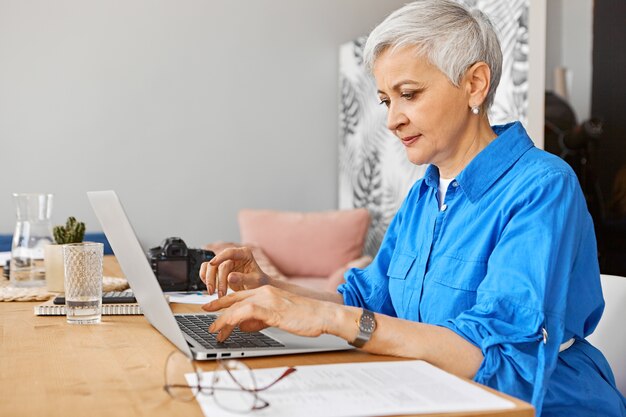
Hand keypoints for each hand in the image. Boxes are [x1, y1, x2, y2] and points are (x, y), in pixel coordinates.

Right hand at [199, 246, 269, 296]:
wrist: (257, 287)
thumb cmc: (258, 282)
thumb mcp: (255, 281)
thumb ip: (243, 278)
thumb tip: (230, 277)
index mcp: (244, 254)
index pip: (230, 252)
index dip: (220, 257)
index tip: (213, 264)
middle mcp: (233, 256)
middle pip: (218, 263)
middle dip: (214, 278)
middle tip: (215, 292)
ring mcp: (225, 262)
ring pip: (210, 266)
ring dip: (209, 280)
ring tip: (212, 292)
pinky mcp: (219, 269)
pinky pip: (207, 270)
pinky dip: (205, 277)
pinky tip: (209, 287)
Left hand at [201, 286, 331, 341]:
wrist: (322, 314)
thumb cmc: (306, 317)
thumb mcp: (279, 318)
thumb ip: (260, 320)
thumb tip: (244, 327)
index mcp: (267, 292)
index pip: (240, 296)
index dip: (224, 302)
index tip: (211, 307)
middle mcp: (265, 292)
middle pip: (234, 299)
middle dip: (217, 309)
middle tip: (206, 317)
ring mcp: (267, 299)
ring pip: (237, 307)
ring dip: (223, 320)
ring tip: (215, 331)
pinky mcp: (271, 308)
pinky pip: (245, 312)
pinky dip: (233, 320)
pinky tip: (227, 327)